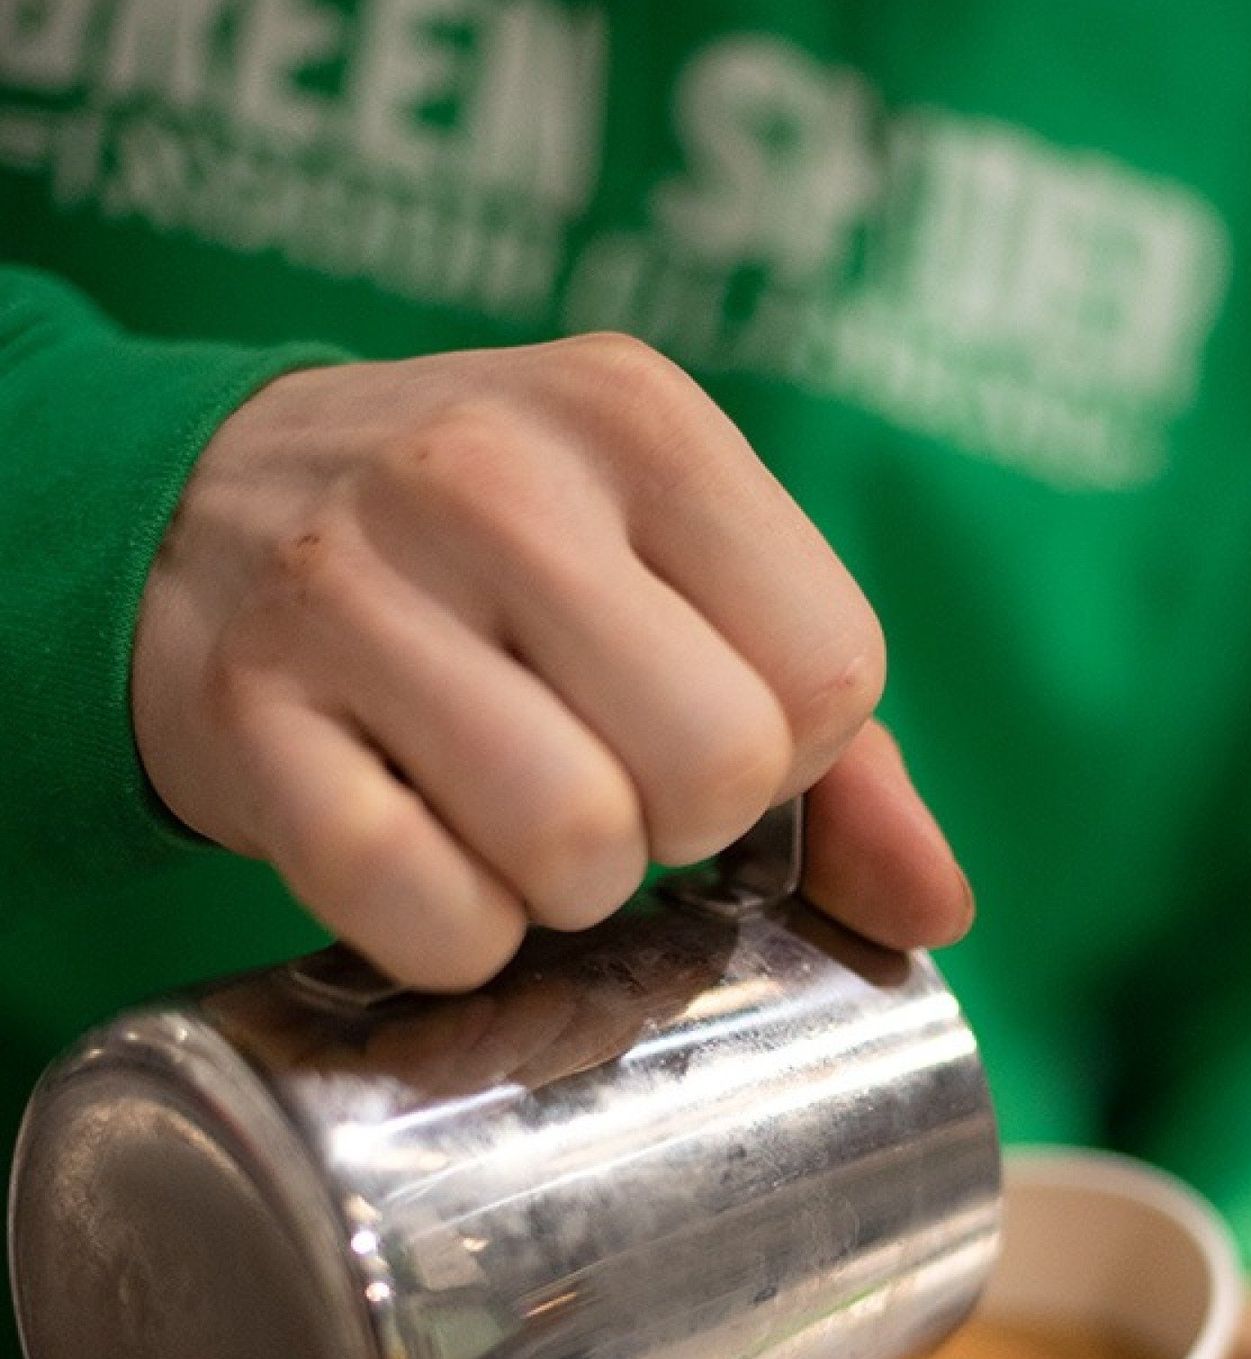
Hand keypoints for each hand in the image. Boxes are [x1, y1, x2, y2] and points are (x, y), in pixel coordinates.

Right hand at [132, 335, 970, 988]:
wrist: (200, 500)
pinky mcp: (242, 714)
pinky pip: (418, 906)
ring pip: (574, 846)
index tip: (705, 722)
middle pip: (720, 764)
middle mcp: (495, 477)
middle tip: (608, 776)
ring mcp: (352, 589)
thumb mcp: (672, 569)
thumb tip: (942, 910)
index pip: (833, 668)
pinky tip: (425, 858)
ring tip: (513, 810)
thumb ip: (834, 740)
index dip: (790, 750)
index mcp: (641, 423)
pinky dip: (451, 935)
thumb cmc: (492, 556)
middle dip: (684, 824)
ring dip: (566, 886)